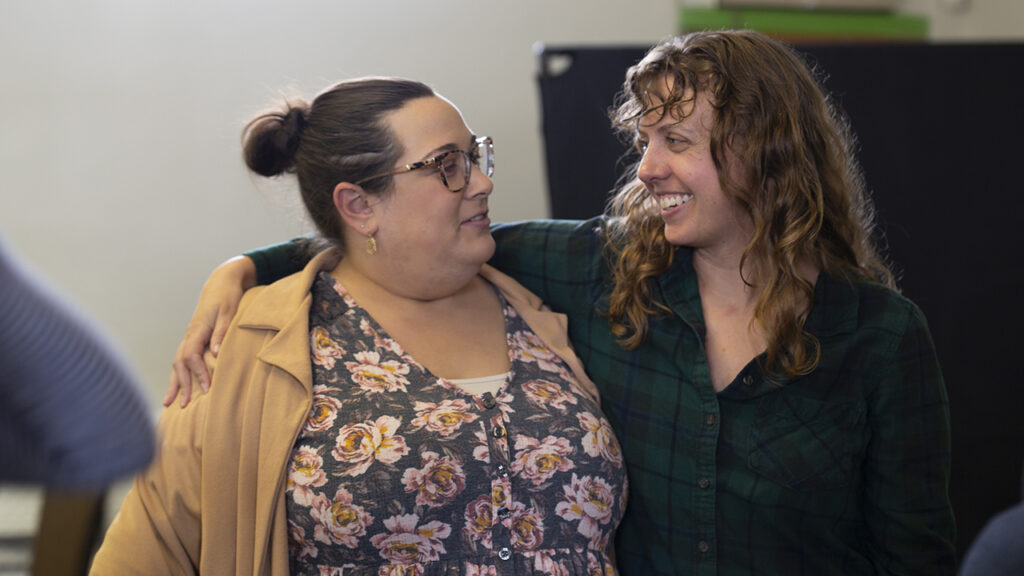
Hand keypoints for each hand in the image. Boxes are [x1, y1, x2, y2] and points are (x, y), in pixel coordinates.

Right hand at [163, 255, 255, 407]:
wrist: (222, 282)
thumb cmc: (228, 296)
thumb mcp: (229, 312)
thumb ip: (221, 332)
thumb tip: (214, 353)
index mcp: (197, 330)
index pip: (192, 356)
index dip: (198, 374)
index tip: (207, 389)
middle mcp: (190, 335)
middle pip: (179, 364)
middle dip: (181, 385)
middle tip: (182, 406)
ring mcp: (190, 337)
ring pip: (177, 363)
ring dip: (175, 383)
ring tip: (169, 403)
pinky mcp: (194, 338)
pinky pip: (183, 359)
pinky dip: (179, 374)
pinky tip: (178, 386)